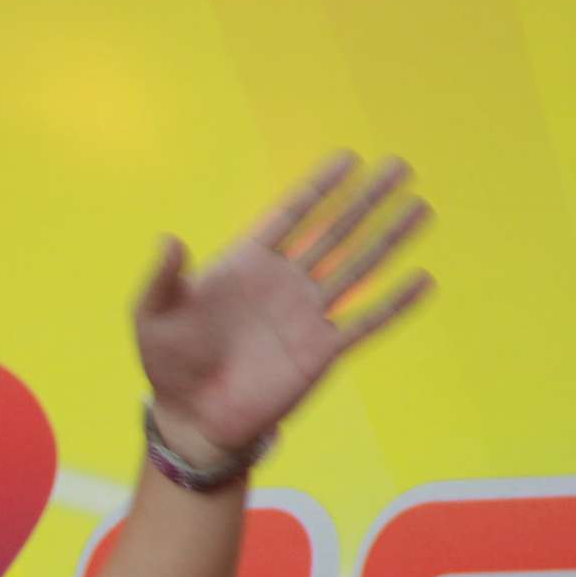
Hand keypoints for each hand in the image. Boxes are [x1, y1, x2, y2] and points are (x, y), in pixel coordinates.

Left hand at [133, 151, 437, 461]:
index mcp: (245, 265)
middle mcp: (283, 283)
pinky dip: (394, 303)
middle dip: (366, 200)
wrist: (192, 418)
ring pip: (357, 267)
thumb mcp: (152, 317)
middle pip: (334, 231)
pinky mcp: (321, 351)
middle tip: (400, 166)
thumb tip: (169, 240)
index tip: (348, 159)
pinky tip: (423, 280)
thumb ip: (161, 279)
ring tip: (420, 207)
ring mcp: (306, 315)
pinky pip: (365, 322)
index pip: (290, 216)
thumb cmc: (167, 364)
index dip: (319, 188)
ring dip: (388, 239)